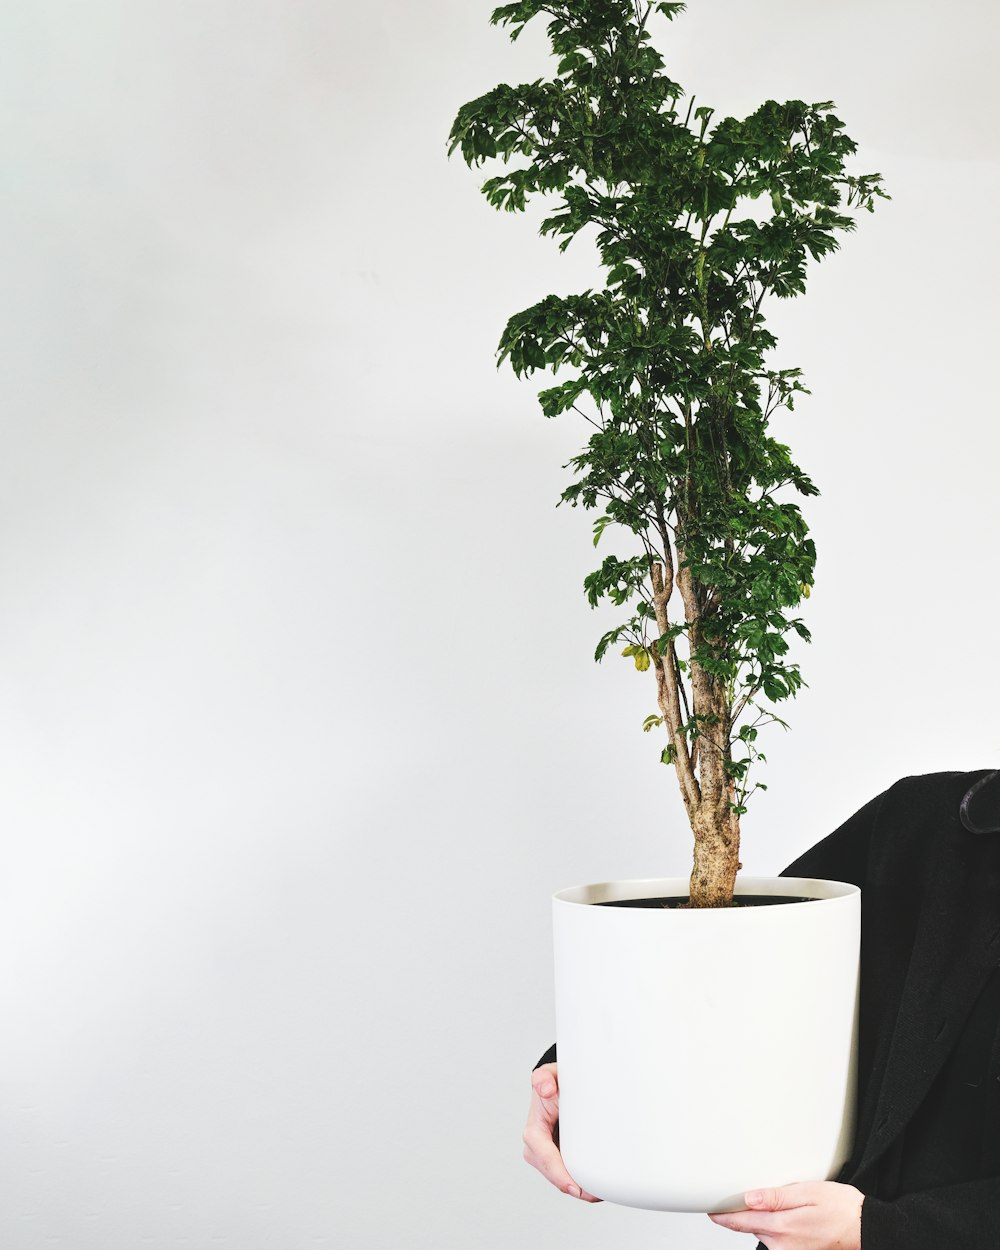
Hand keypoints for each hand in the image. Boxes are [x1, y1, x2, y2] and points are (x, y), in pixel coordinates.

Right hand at [522, 1063, 601, 1201]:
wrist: (557, 1088)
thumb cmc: (553, 1084)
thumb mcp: (548, 1076)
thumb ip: (543, 1078)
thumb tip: (545, 1088)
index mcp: (533, 1132)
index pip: (545, 1158)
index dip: (559, 1175)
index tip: (575, 1188)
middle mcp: (537, 1149)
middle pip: (555, 1175)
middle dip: (573, 1188)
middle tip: (596, 1194)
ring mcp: (548, 1157)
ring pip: (563, 1179)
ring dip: (579, 1188)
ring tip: (599, 1192)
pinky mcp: (559, 1160)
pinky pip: (568, 1176)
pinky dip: (580, 1182)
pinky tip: (595, 1185)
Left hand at [708, 1181, 863, 1248]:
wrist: (865, 1228)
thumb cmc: (841, 1208)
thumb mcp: (807, 1192)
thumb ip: (776, 1197)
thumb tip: (749, 1198)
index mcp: (782, 1227)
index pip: (742, 1222)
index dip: (724, 1216)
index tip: (711, 1210)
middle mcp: (783, 1245)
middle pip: (751, 1227)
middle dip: (743, 1213)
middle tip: (740, 1197)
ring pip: (764, 1233)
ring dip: (760, 1219)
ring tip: (771, 1204)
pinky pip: (776, 1240)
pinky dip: (772, 1227)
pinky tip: (782, 1215)